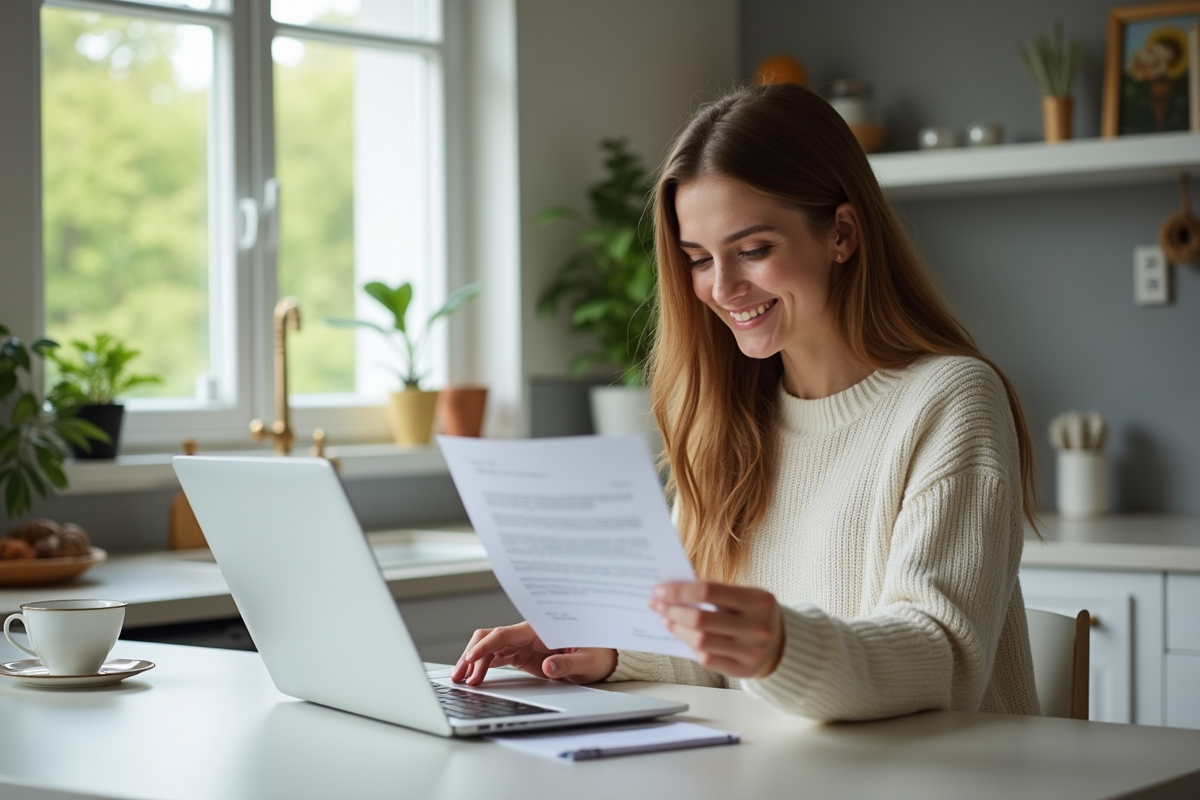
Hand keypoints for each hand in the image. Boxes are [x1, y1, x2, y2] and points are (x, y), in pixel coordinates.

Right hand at [450, 621, 617, 685]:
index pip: (504, 634)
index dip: (485, 645)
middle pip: (490, 638)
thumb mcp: (587, 661)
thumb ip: (568, 662)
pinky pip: (497, 658)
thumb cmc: (597, 654)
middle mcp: (527, 634)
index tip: (470, 659)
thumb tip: (549, 665)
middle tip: (459, 675)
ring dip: (473, 662)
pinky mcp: (523, 655)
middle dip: (471, 654)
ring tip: (463, 681)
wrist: (601, 658)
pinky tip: (475, 679)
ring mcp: (523, 644)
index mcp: (539, 630)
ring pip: (490, 648)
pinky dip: (483, 666)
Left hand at [650, 581, 784, 678]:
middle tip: (656, 604)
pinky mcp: (742, 670)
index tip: (659, 589)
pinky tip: (681, 635)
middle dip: (673, 610)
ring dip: (676, 628)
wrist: (782, 646)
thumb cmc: (755, 614)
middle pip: (701, 619)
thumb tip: (673, 590)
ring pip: (700, 641)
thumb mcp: (745, 597)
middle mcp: (757, 627)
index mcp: (758, 600)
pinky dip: (689, 645)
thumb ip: (715, 593)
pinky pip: (706, 658)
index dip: (679, 591)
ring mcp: (751, 651)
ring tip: (665, 619)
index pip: (709, 591)